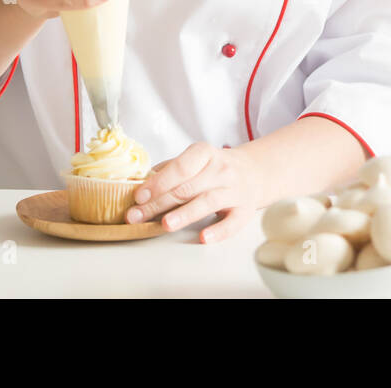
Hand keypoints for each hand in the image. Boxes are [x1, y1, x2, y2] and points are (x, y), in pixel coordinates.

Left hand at [126, 142, 263, 242]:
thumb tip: (141, 183)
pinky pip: (232, 222)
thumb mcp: (194, 159)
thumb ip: (169, 169)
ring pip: (207, 202)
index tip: (139, 196)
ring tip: (165, 224)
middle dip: (159, 203)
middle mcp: (221, 170)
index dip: (158, 182)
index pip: (180, 168)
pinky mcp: (245, 210)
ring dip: (184, 214)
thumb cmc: (214, 168)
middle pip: (187, 188)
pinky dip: (218, 231)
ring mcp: (234, 190)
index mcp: (205, 153)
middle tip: (137, 216)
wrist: (253, 172)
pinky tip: (203, 237)